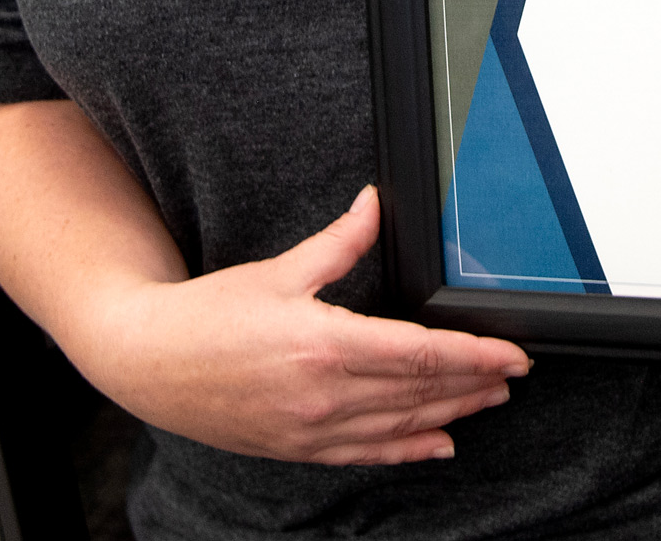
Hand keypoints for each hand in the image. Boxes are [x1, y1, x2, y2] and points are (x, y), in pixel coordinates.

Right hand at [66, 186, 532, 464]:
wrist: (149, 362)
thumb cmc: (208, 316)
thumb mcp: (279, 271)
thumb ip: (338, 243)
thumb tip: (374, 206)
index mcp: (324, 344)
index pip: (420, 354)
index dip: (474, 355)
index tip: (511, 354)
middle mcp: (324, 394)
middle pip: (420, 392)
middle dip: (474, 383)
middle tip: (512, 375)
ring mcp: (311, 428)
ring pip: (400, 425)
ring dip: (451, 414)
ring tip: (487, 402)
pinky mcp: (297, 448)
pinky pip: (365, 454)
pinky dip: (407, 450)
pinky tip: (437, 444)